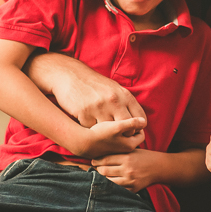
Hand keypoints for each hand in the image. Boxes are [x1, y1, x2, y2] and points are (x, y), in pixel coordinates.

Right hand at [31, 54, 147, 127]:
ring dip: (107, 134)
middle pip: (128, 128)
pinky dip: (91, 130)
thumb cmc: (94, 84)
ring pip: (110, 132)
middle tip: (117, 135)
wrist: (70, 75)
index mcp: (124, 95)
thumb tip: (139, 121)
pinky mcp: (84, 113)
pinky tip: (88, 125)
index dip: (137, 128)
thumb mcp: (114, 89)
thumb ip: (126, 103)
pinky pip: (92, 130)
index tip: (130, 130)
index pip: (140, 119)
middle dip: (124, 135)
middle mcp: (114, 101)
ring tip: (103, 132)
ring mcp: (99, 107)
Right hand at [71, 117, 146, 158]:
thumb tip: (143, 121)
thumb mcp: (118, 126)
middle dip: (130, 127)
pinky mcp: (108, 148)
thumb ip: (132, 123)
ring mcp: (116, 150)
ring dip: (122, 129)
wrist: (82, 142)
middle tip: (123, 118)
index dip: (138, 124)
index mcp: (130, 145)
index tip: (130, 117)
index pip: (141, 133)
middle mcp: (124, 150)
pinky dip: (114, 133)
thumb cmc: (100, 133)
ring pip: (124, 137)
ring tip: (114, 120)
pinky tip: (107, 125)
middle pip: (132, 135)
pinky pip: (115, 139)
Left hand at [92, 149, 162, 192]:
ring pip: (108, 181)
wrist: (159, 167)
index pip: (105, 159)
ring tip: (102, 175)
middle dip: (98, 169)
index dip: (97, 160)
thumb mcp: (132, 151)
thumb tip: (99, 157)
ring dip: (103, 178)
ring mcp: (130, 181)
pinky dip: (112, 186)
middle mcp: (128, 170)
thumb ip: (118, 153)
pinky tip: (110, 182)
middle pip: (104, 171)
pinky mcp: (133, 189)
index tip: (94, 161)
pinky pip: (117, 189)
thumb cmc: (144, 157)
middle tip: (96, 168)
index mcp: (127, 158)